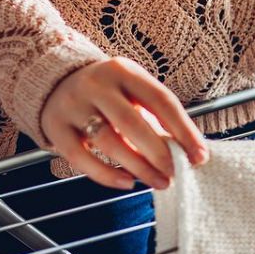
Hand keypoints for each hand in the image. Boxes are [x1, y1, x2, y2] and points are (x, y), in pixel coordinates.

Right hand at [41, 58, 208, 189]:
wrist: (54, 80)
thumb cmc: (108, 93)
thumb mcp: (132, 92)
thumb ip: (155, 118)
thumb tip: (186, 154)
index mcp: (124, 71)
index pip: (161, 100)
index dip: (183, 130)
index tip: (200, 155)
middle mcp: (96, 85)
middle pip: (132, 123)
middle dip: (159, 153)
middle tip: (176, 174)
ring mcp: (73, 106)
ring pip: (109, 142)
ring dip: (138, 167)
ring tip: (159, 182)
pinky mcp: (55, 128)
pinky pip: (81, 158)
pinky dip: (106, 175)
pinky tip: (127, 183)